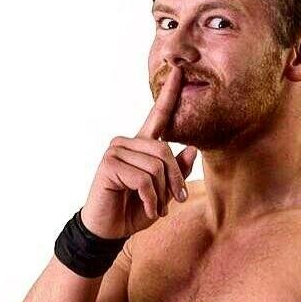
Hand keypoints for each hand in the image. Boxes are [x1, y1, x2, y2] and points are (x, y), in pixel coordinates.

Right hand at [81, 64, 198, 238]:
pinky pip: (143, 179)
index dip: (170, 93)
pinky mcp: (109, 164)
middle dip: (176, 180)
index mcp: (142, 145)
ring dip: (161, 194)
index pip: (159, 115)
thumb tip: (192, 149)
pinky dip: (151, 199)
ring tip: (155, 208)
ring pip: (156, 167)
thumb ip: (176, 171)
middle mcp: (128, 142)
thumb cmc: (134, 210)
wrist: (108, 231)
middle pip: (165, 152)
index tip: (180, 70)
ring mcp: (116, 151)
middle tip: (176, 201)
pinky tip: (147, 209)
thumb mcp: (163, 193)